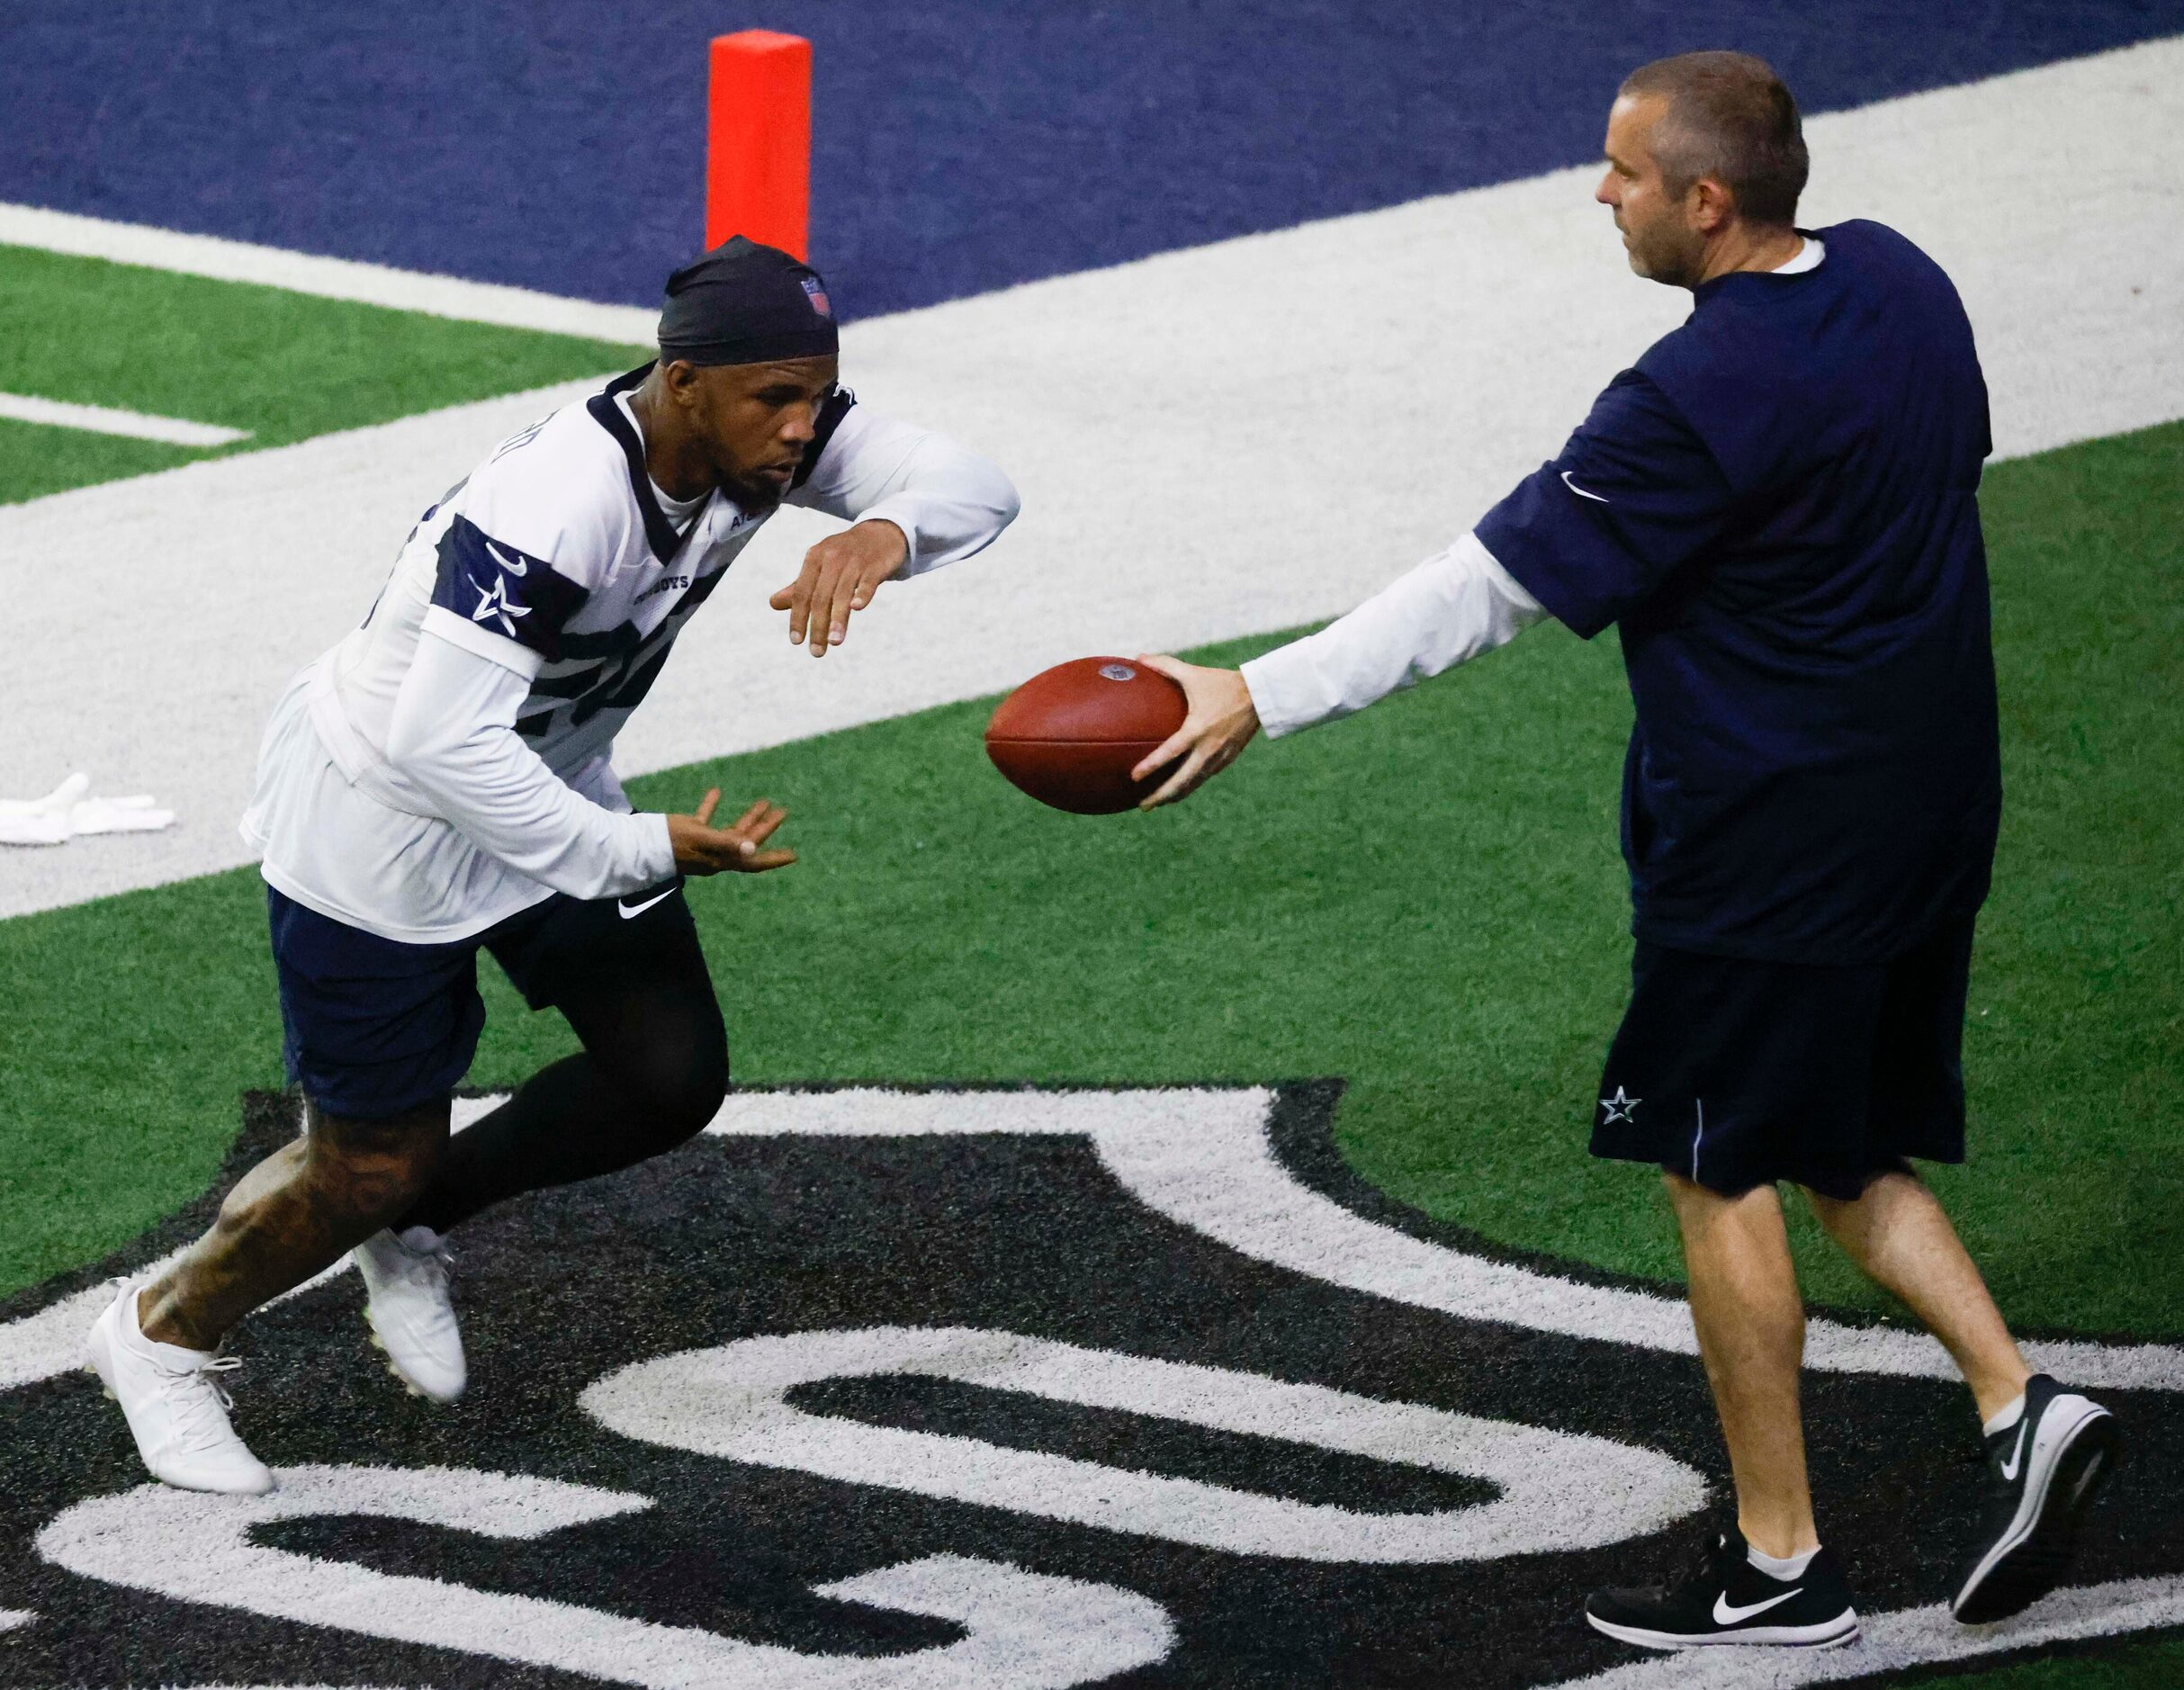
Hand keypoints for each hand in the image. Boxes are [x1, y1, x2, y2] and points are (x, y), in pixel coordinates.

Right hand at [667, 789, 796, 874]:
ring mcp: (704, 844)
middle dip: (765, 828)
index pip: (753, 861)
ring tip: (764, 801)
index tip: (793, 856)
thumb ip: (726, 844)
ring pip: (732, 830)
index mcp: (722, 859)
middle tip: (782, 812)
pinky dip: (712, 806)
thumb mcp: (701, 839)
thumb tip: (752, 849)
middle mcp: (716, 854)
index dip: (773, 859)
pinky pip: (706, 818)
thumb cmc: (672, 843)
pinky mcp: (691, 833)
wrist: (641, 845)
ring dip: (748, 816)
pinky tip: (716, 792)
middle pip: (747, 841)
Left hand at [768, 519, 908, 655]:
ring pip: (842, 593)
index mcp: (815, 558)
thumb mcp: (820, 566)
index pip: (802, 592)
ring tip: (834, 642)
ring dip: (837, 619)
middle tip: (817, 652)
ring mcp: (854, 561)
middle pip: (820, 596)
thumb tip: (773, 603)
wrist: (881, 533)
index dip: (797, 617)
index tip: (796, 641)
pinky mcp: (875, 565)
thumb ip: (799, 587)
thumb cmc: (846, 555)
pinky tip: (857, 608)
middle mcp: (832, 558)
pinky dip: (862, 593)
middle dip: (817, 626)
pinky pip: (867, 581)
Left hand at [1129, 655, 1260, 808]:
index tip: (1134, 777)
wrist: (1259, 695)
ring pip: (1194, 784)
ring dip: (1175, 796)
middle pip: (1182, 781)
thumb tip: (1139, 658)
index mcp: (1197, 728)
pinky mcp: (1227, 760)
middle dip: (1161, 796)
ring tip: (1156, 803)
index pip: (1170, 753)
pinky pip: (1204, 777)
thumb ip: (1165, 666)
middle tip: (1142, 805)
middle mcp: (1208, 748)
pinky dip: (1190, 786)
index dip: (1151, 766)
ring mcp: (1219, 757)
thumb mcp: (1194, 674)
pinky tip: (1179, 790)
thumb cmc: (1223, 683)